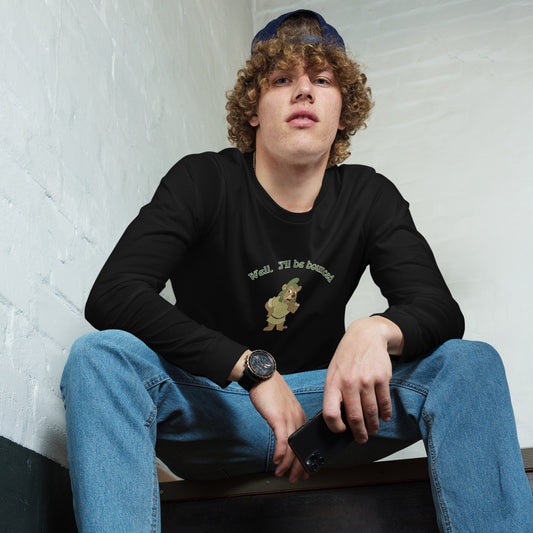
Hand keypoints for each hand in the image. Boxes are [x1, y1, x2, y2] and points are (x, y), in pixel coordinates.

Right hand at [249, 372, 309, 482]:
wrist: (262, 376)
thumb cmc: (270, 390)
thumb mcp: (283, 406)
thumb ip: (286, 420)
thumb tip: (285, 436)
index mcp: (300, 416)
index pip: (306, 442)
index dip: (306, 458)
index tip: (305, 471)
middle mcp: (297, 418)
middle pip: (302, 447)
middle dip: (299, 466)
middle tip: (295, 478)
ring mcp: (288, 418)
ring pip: (292, 446)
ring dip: (288, 464)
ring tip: (282, 473)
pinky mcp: (277, 417)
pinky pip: (282, 439)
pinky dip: (281, 453)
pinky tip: (277, 461)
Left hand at [323, 316, 402, 442]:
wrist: (366, 335)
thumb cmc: (347, 356)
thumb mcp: (334, 372)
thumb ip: (335, 393)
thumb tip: (340, 419)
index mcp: (333, 382)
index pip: (330, 412)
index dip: (335, 427)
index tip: (341, 430)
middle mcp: (349, 382)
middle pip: (354, 417)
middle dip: (359, 433)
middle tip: (361, 438)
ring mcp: (366, 381)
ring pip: (371, 413)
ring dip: (373, 426)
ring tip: (373, 429)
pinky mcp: (382, 378)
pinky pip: (384, 403)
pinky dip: (385, 414)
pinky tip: (384, 417)